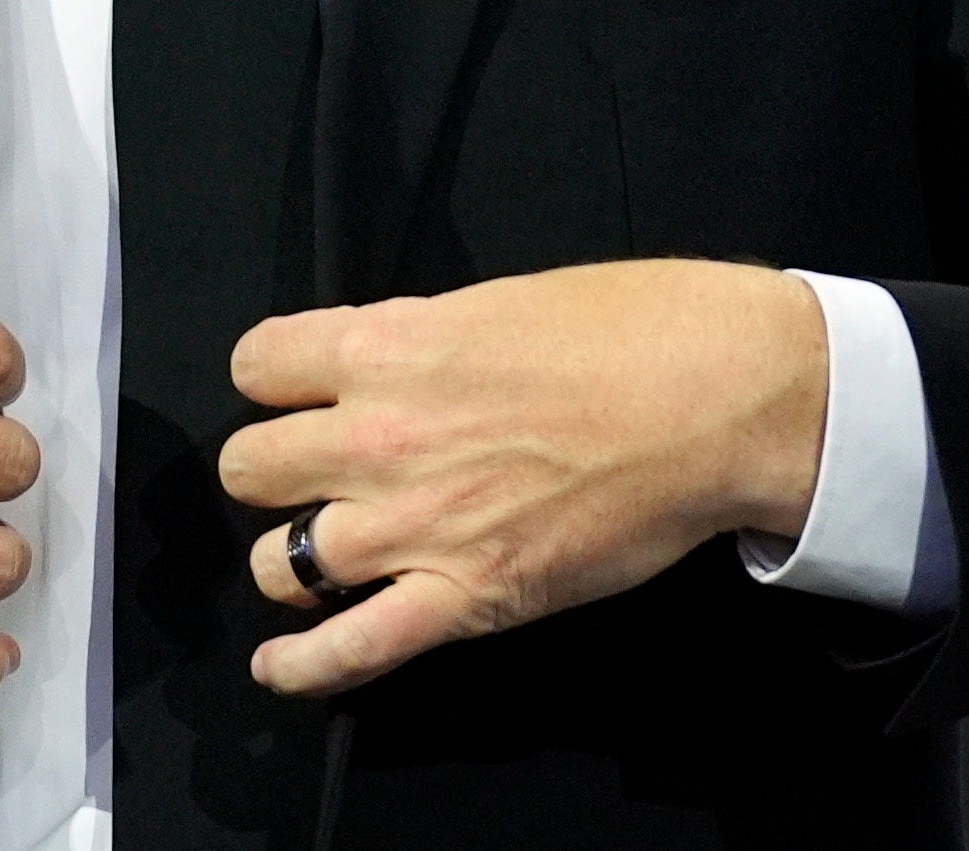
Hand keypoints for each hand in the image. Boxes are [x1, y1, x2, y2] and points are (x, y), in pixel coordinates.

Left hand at [215, 260, 829, 699]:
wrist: (718, 396)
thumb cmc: (636, 329)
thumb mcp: (502, 301)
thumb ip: (424, 342)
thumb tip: (394, 367)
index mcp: (390, 345)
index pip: (257, 364)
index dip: (275, 381)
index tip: (297, 393)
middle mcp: (380, 435)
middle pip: (249, 467)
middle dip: (274, 471)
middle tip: (313, 475)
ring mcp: (415, 524)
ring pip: (276, 561)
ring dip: (291, 559)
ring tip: (321, 556)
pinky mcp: (463, 596)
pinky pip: (349, 649)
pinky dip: (301, 666)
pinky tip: (279, 665)